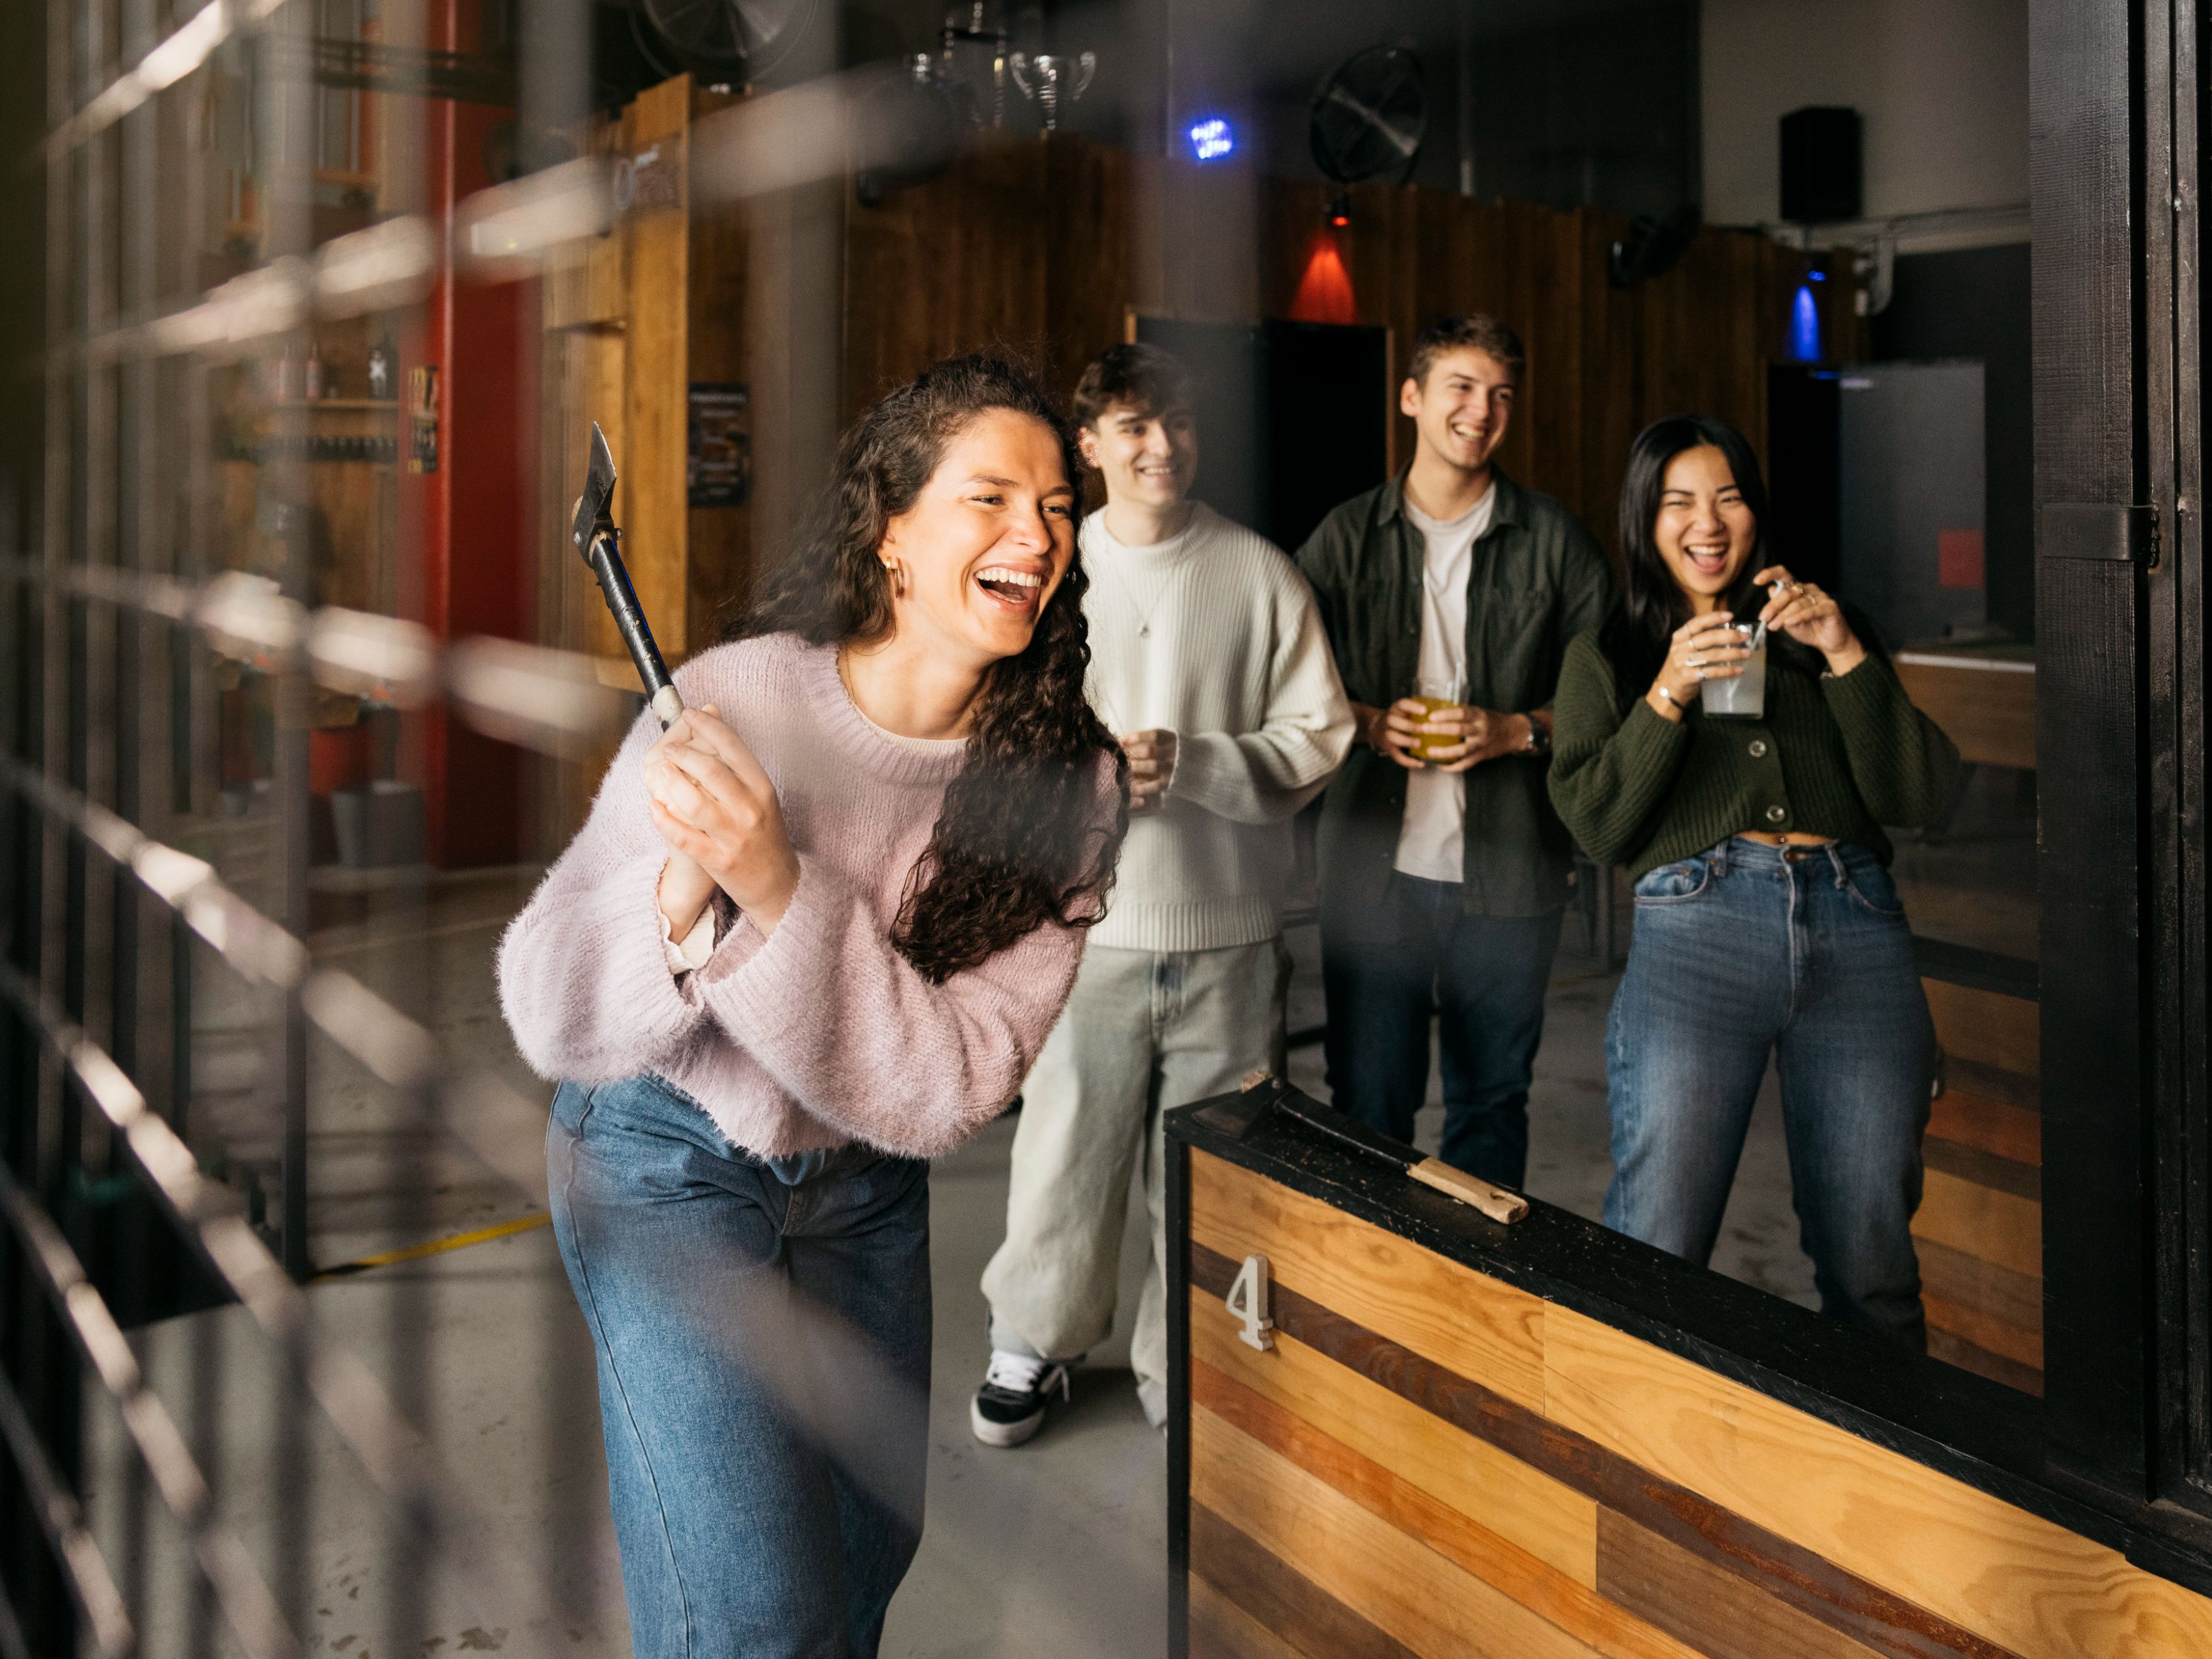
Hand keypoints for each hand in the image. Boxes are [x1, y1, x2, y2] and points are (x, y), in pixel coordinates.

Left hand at [644, 705, 801, 932]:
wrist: (779, 884)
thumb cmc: (766, 834)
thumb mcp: (762, 796)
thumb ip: (739, 764)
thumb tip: (715, 722)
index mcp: (763, 788)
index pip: (733, 746)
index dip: (708, 725)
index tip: (690, 713)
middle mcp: (750, 809)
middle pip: (710, 770)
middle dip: (683, 752)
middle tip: (669, 747)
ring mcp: (733, 836)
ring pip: (693, 801)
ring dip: (670, 782)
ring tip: (660, 771)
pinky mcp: (717, 860)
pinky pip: (683, 836)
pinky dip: (663, 819)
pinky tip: (653, 807)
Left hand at [1120, 729, 1178, 814]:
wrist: (1200, 767)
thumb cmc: (1174, 751)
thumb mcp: (1167, 740)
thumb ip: (1150, 739)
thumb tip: (1123, 740)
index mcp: (1173, 739)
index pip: (1154, 735)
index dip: (1136, 736)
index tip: (1122, 739)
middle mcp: (1174, 753)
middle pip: (1149, 750)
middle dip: (1131, 752)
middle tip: (1117, 756)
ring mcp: (1174, 768)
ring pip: (1152, 766)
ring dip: (1134, 767)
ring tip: (1121, 768)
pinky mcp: (1171, 783)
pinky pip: (1155, 785)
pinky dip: (1142, 786)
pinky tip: (1130, 786)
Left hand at [1402, 702, 1524, 772]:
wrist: (1513, 733)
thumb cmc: (1492, 720)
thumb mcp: (1480, 712)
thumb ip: (1464, 714)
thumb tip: (1439, 712)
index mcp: (1479, 715)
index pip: (1461, 713)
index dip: (1446, 715)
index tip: (1431, 716)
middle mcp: (1481, 729)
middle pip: (1459, 730)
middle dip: (1439, 730)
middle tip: (1423, 729)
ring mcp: (1481, 744)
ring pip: (1461, 750)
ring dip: (1444, 752)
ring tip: (1430, 752)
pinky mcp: (1482, 756)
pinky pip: (1466, 764)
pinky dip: (1453, 766)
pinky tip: (1441, 766)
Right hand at [1647, 611, 1751, 721]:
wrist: (1669, 687)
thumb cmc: (1682, 664)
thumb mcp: (1684, 648)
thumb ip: (1701, 639)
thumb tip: (1730, 631)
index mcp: (1679, 637)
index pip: (1697, 623)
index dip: (1714, 618)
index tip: (1730, 616)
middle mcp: (1680, 648)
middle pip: (1708, 638)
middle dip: (1729, 635)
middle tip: (1745, 636)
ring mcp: (1683, 663)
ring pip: (1712, 655)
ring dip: (1732, 653)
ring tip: (1746, 652)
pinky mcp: (1688, 677)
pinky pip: (1711, 672)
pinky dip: (1727, 671)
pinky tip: (1738, 670)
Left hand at [1753, 566, 1862, 671]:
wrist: (1827, 642)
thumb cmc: (1807, 629)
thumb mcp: (1787, 620)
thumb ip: (1779, 608)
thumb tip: (1770, 590)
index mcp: (1797, 589)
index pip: (1783, 574)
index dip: (1770, 574)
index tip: (1756, 581)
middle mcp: (1808, 589)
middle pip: (1787, 593)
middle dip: (1773, 606)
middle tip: (1763, 618)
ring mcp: (1820, 597)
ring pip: (1798, 603)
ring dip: (1784, 615)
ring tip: (1773, 626)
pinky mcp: (1830, 607)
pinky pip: (1812, 610)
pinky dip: (1800, 616)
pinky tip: (1789, 622)